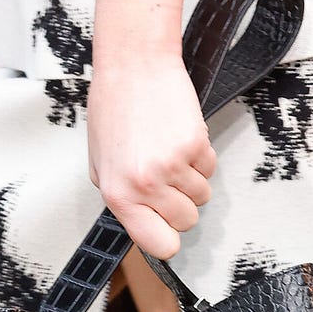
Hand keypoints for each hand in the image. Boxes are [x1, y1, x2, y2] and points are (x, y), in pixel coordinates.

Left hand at [87, 51, 216, 258]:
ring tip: (170, 153)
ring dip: (192, 179)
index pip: (159, 245)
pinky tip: (180, 138)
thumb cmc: (114, 109)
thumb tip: (145, 224)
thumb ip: (123, 198)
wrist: (134, 66)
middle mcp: (145, 184)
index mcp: (119, 195)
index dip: (168, 239)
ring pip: (203, 196)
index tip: (167, 230)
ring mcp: (172, 165)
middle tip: (166, 180)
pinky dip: (201, 157)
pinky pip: (211, 168)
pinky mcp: (194, 145)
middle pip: (186, 223)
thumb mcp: (101, 164)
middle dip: (181, 204)